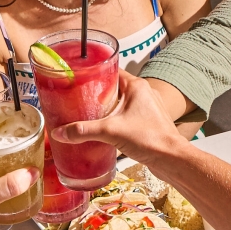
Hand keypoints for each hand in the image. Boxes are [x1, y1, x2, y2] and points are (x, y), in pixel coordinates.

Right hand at [51, 71, 188, 167]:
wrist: (171, 158)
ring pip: (121, 101)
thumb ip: (84, 130)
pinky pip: (127, 114)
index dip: (94, 73)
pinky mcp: (148, 121)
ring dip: (106, 107)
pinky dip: (115, 118)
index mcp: (136, 86)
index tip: (79, 78)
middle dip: (97, 93)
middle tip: (78, 98)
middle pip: (114, 87)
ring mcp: (147, 107)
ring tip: (87, 113)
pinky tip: (104, 128)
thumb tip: (60, 132)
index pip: (112, 70)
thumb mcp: (110, 131)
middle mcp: (143, 93)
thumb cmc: (149, 138)